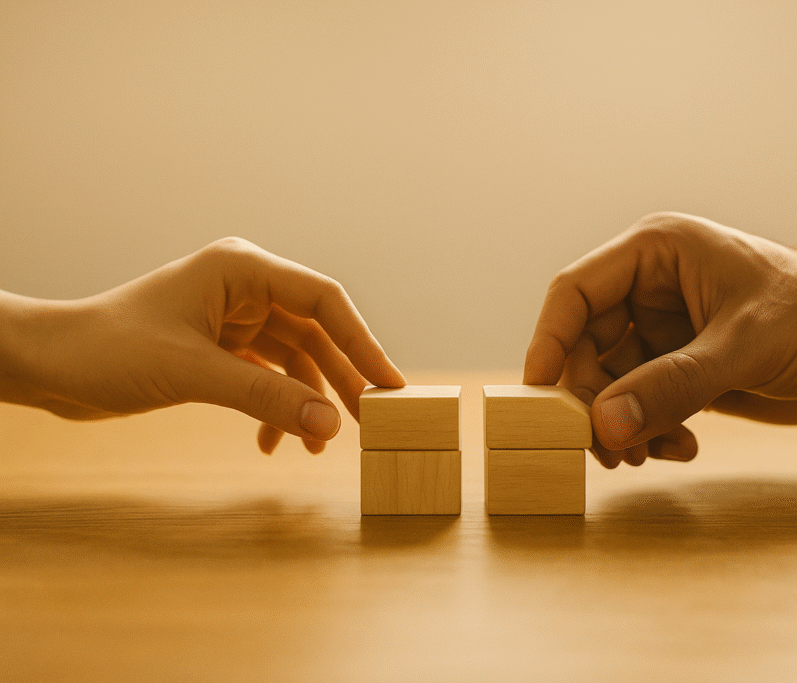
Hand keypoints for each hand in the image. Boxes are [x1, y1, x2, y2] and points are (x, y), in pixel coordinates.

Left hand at [1, 237, 404, 453]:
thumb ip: (266, 397)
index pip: (323, 299)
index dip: (362, 341)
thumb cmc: (107, 349)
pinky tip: (271, 442)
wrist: (48, 365)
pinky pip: (267, 378)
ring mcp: (233, 319)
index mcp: (241, 270)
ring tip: (320, 446)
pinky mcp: (221, 348)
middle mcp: (244, 288)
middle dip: (341, 379)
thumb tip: (330, 424)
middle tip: (369, 422)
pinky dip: (275, 408)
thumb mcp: (194, 373)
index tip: (389, 384)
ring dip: (308, 401)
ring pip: (295, 359)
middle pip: (316, 332)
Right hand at [524, 213, 796, 467]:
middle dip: (591, 401)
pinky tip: (681, 447)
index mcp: (657, 253)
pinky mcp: (684, 370)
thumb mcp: (744, 345)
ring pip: (610, 383)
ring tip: (645, 456)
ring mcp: (667, 332)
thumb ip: (672, 385)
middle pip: (585, 347)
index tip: (536, 396)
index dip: (548, 341)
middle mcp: (652, 290)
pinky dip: (648, 431)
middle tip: (605, 447)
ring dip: (619, 424)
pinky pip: (641, 404)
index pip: (575, 292)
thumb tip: (603, 427)